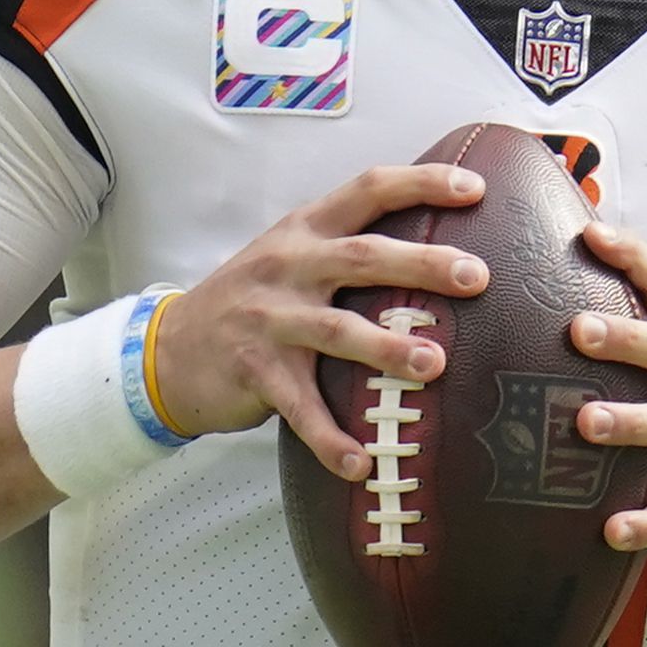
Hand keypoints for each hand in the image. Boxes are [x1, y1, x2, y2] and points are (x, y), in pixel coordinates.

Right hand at [153, 162, 489, 477]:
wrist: (170, 349)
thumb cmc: (254, 299)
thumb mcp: (292, 253)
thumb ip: (349, 245)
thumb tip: (439, 248)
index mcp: (306, 230)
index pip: (368, 190)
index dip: (421, 183)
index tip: (474, 187)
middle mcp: (289, 266)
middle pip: (363, 257)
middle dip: (423, 264)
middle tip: (477, 276)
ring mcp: (270, 320)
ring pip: (337, 330)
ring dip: (388, 349)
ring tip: (435, 365)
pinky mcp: (255, 372)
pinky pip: (301, 409)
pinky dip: (331, 438)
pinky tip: (361, 463)